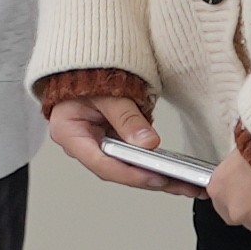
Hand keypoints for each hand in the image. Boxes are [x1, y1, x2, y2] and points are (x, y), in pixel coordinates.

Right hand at [38, 74, 191, 195]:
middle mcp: (80, 145)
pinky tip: (171, 172)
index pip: (101, 162)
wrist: (86, 66)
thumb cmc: (87, 75)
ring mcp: (95, 146)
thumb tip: (147, 142)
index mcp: (69, 133)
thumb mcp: (108, 94)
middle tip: (176, 183)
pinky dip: (149, 166)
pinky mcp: (109, 144)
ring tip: (181, 183)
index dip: (129, 173)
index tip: (154, 177)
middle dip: (147, 179)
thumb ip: (127, 118)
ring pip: (125, 169)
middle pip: (115, 171)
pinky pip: (130, 160)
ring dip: (153, 176)